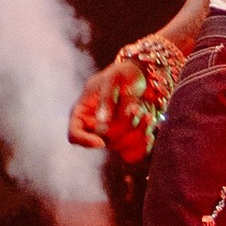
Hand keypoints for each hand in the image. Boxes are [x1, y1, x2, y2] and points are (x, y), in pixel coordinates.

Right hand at [67, 41, 184, 159]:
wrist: (145, 75)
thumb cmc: (123, 73)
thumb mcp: (113, 79)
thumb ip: (107, 100)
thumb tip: (102, 124)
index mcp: (84, 111)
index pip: (75, 134)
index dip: (85, 141)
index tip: (101, 142)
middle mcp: (96, 126)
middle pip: (104, 141)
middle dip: (123, 127)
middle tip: (136, 109)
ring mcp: (112, 134)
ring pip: (121, 147)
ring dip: (137, 133)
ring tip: (146, 114)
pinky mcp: (128, 138)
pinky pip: (133, 153)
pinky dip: (143, 144)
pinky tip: (149, 131)